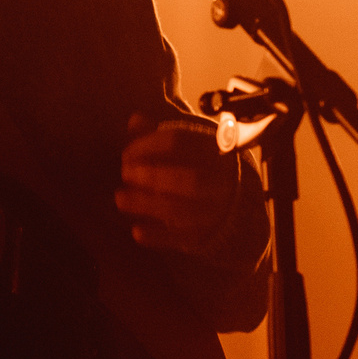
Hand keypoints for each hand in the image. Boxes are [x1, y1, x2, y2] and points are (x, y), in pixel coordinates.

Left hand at [115, 114, 243, 252]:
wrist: (237, 209)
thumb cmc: (202, 168)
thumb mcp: (188, 148)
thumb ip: (160, 135)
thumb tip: (135, 119)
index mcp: (215, 152)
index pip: (182, 142)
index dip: (149, 145)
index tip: (127, 152)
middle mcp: (221, 183)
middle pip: (190, 180)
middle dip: (153, 176)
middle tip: (126, 173)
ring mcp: (216, 213)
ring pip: (183, 211)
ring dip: (148, 205)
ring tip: (120, 198)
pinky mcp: (208, 238)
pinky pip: (182, 239)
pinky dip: (158, 237)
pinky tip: (136, 231)